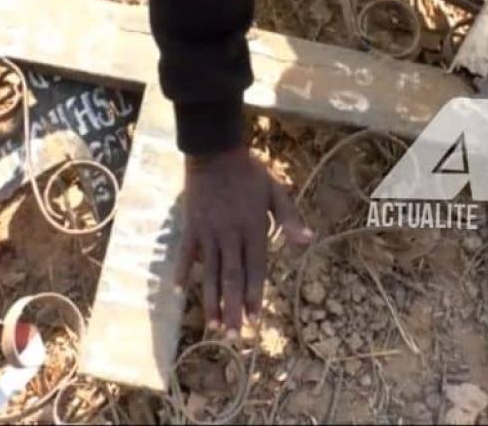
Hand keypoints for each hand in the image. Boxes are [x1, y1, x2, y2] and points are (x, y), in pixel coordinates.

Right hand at [175, 146, 313, 336]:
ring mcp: (208, 233)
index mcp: (254, 228)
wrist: (214, 151)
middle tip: (233, 335)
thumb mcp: (275, 191)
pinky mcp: (191, 227)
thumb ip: (289, 219)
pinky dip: (182, 272)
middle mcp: (231, 235)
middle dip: (233, 308)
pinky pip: (185, 254)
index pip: (256, 269)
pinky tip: (179, 291)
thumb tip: (308, 241)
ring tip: (212, 326)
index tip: (254, 319)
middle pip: (232, 278)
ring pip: (210, 273)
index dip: (255, 295)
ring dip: (211, 300)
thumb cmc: (249, 172)